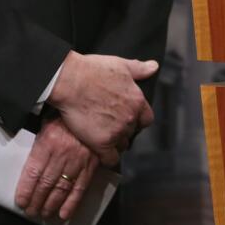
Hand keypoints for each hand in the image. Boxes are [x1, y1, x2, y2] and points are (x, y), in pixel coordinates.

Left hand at [15, 115, 97, 220]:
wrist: (92, 105)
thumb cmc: (66, 116)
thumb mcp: (47, 123)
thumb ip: (38, 141)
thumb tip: (23, 158)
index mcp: (48, 141)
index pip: (33, 172)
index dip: (26, 190)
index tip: (21, 201)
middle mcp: (63, 153)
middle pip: (46, 183)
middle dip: (37, 200)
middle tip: (31, 211)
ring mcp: (79, 159)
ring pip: (62, 187)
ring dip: (51, 204)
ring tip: (44, 213)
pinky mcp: (92, 164)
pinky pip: (81, 186)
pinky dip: (72, 202)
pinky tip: (64, 213)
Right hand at [47, 51, 157, 165]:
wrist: (71, 81)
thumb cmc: (93, 71)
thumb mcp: (121, 65)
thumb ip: (140, 69)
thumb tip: (153, 67)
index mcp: (137, 100)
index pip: (146, 119)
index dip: (137, 119)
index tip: (128, 118)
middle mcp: (130, 118)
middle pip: (133, 132)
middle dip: (124, 129)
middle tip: (111, 125)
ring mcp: (117, 131)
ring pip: (123, 145)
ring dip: (115, 142)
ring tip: (103, 136)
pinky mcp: (102, 142)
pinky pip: (111, 159)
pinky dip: (107, 158)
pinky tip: (101, 153)